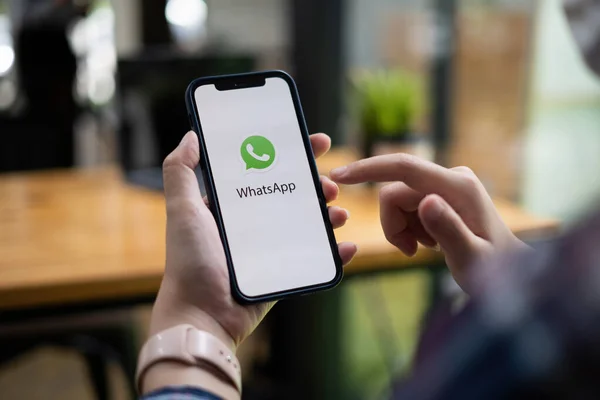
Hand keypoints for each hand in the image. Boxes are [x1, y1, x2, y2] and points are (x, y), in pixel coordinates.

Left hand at [150, 131, 357, 350]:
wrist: (202, 315)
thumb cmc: (190, 261)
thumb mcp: (182, 210)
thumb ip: (180, 172)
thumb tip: (191, 136)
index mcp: (232, 205)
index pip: (266, 170)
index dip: (292, 154)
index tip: (315, 143)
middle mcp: (252, 224)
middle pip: (293, 195)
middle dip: (317, 185)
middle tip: (331, 184)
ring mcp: (270, 249)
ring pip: (308, 224)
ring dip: (329, 215)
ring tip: (339, 214)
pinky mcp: (282, 272)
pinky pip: (314, 258)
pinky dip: (335, 253)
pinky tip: (347, 245)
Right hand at [330, 154, 527, 292]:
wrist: (510, 271)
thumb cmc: (495, 270)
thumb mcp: (472, 258)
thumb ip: (449, 230)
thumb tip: (425, 202)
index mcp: (459, 187)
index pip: (405, 168)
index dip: (369, 169)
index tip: (340, 176)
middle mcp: (451, 178)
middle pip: (395, 193)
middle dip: (393, 224)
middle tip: (410, 251)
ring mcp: (446, 184)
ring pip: (398, 202)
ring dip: (402, 229)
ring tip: (425, 248)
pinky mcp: (441, 193)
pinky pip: (407, 207)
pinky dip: (410, 228)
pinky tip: (430, 242)